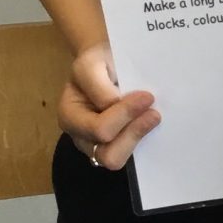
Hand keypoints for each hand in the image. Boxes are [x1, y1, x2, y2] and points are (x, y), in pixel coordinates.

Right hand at [59, 41, 158, 170]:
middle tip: (154, 113)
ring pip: (117, 160)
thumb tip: (116, 106)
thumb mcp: (92, 62)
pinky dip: (141, 143)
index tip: (147, 96)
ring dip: (137, 139)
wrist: (106, 62)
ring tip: (152, 118)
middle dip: (133, 133)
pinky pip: (127, 157)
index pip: (100, 129)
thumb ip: (98, 86)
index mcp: (69, 115)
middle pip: (107, 155)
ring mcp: (96, 147)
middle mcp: (80, 137)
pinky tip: (148, 124)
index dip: (126, 114)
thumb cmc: (98, 61)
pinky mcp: (113, 149)